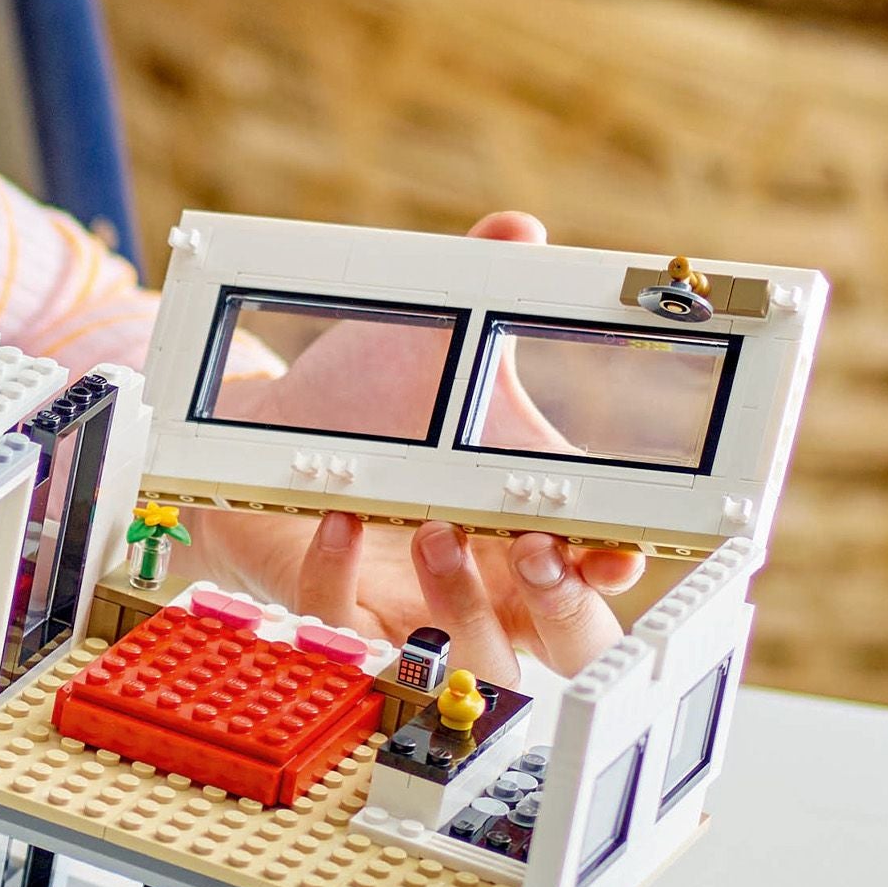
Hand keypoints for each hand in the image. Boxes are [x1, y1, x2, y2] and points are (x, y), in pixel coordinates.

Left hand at [189, 213, 641, 674]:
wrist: (271, 426)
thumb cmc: (372, 403)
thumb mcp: (432, 352)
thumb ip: (485, 296)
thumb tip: (520, 230)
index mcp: (533, 536)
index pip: (602, 583)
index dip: (614, 576)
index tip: (617, 544)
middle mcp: (485, 589)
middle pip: (563, 648)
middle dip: (563, 609)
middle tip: (538, 548)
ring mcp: (410, 607)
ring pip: (468, 656)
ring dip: (460, 600)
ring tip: (436, 528)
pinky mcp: (335, 609)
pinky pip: (344, 620)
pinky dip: (341, 573)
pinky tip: (339, 518)